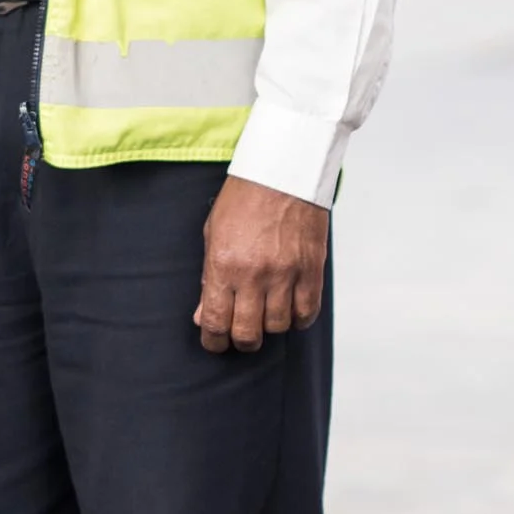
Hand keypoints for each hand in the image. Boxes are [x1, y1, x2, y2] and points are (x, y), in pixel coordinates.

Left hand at [194, 178, 327, 353]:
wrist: (283, 171)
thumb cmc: (244, 198)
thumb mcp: (213, 235)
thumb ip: (207, 279)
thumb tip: (202, 315)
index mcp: (223, 264)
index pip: (214, 322)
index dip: (213, 342)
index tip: (215, 342)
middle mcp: (254, 274)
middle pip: (247, 333)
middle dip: (241, 341)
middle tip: (241, 334)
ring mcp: (286, 273)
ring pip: (278, 326)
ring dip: (270, 327)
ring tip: (266, 314)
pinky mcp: (311, 270)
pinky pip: (306, 312)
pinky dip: (298, 319)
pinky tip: (290, 310)